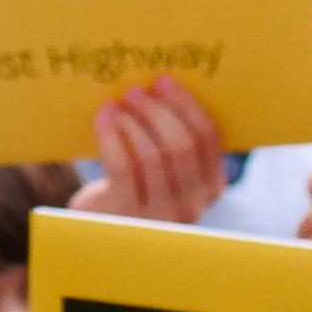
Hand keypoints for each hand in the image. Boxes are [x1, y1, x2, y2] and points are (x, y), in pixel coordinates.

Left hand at [81, 73, 231, 225]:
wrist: (99, 230)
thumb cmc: (137, 188)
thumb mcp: (167, 172)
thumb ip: (176, 142)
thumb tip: (162, 87)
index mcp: (212, 186)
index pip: (208, 138)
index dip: (187, 105)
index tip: (164, 81)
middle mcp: (193, 205)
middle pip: (182, 145)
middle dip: (158, 110)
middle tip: (136, 90)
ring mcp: (160, 215)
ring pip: (152, 155)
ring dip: (133, 121)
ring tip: (117, 103)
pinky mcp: (126, 216)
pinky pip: (123, 166)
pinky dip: (111, 135)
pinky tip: (104, 118)